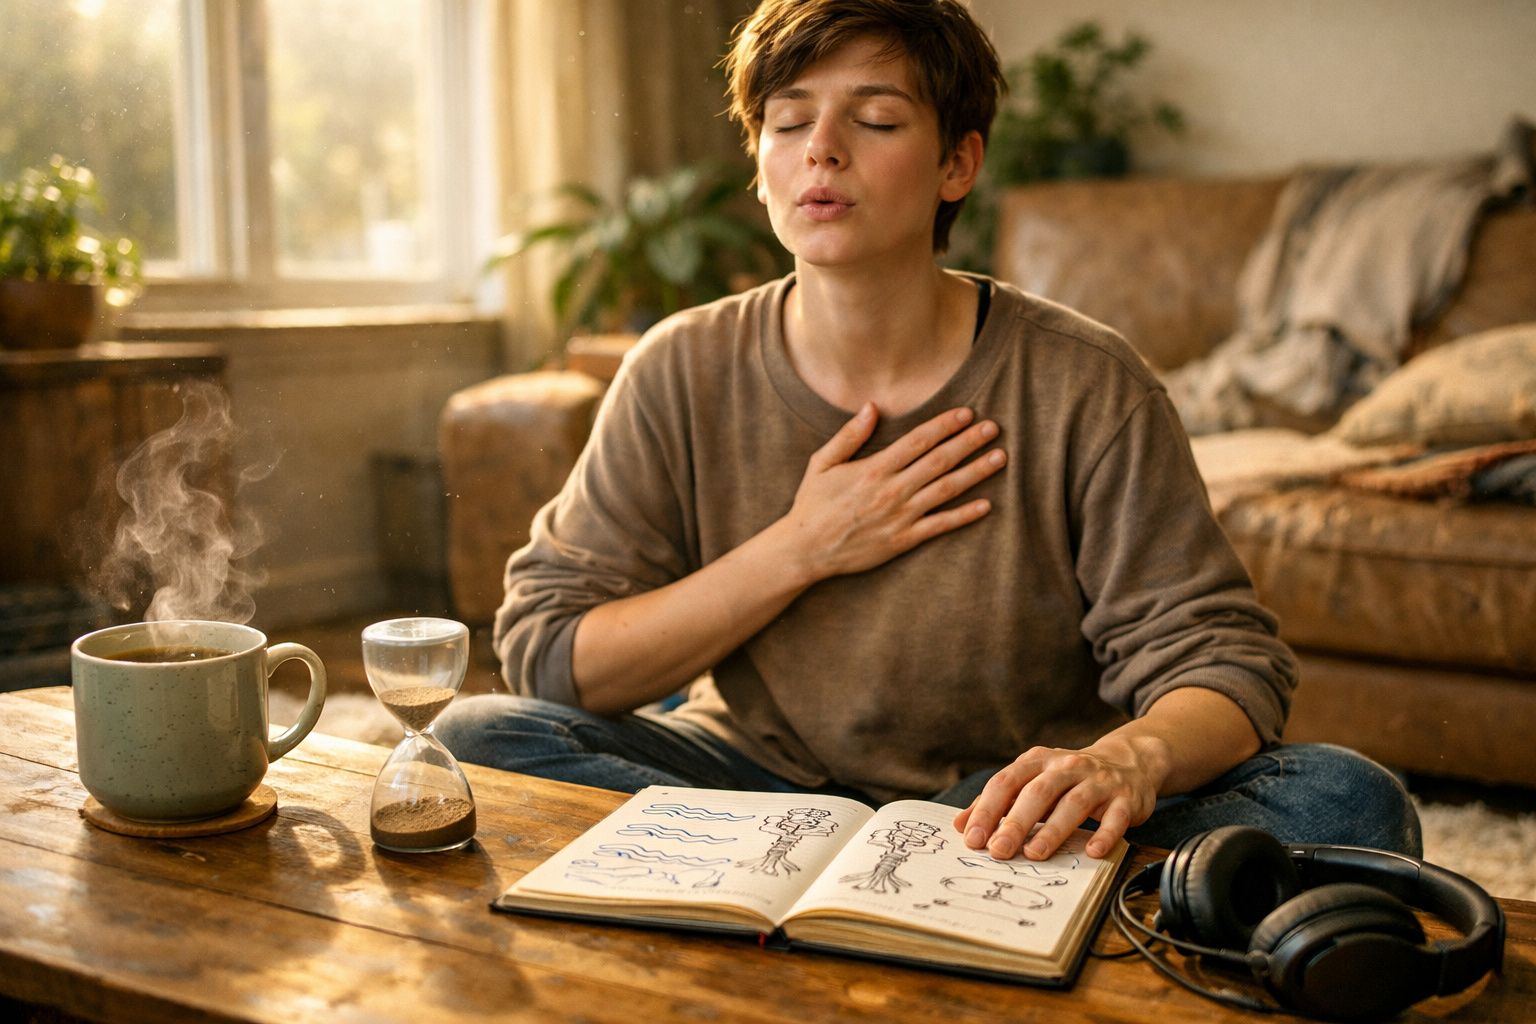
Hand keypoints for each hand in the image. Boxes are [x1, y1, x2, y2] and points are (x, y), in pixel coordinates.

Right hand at [782, 403, 1005, 580]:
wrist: (806, 550)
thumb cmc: (812, 504)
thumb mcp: (821, 463)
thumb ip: (848, 436)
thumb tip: (871, 407)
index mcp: (874, 468)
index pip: (918, 440)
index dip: (945, 425)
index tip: (967, 413)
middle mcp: (892, 490)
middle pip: (939, 461)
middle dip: (968, 442)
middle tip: (993, 428)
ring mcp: (900, 516)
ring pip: (946, 490)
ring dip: (976, 472)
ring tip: (1000, 458)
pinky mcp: (903, 540)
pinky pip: (940, 526)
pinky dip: (964, 516)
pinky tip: (986, 505)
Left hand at [952, 738, 1166, 860]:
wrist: (1127, 762)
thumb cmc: (1067, 779)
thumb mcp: (1032, 780)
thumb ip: (998, 801)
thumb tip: (961, 825)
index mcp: (1037, 761)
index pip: (1006, 782)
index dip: (987, 809)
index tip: (972, 838)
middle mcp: (1066, 766)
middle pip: (1037, 792)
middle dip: (1015, 822)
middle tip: (998, 850)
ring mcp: (1097, 781)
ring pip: (1073, 804)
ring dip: (1052, 830)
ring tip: (1034, 855)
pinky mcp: (1124, 798)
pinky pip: (1115, 817)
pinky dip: (1104, 834)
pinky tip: (1091, 852)